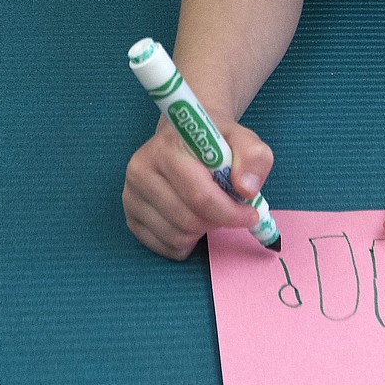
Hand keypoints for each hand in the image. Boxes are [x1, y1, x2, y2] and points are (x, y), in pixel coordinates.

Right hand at [122, 116, 273, 259]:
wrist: (185, 137)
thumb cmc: (215, 141)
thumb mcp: (243, 139)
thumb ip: (254, 157)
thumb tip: (247, 189)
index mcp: (168, 146)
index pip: (199, 195)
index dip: (229, 211)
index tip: (251, 214)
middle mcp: (141, 169)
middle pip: (187, 220)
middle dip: (217, 222)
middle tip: (230, 211)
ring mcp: (131, 194)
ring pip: (176, 237)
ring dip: (202, 232)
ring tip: (208, 210)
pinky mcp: (130, 216)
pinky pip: (164, 247)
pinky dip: (186, 242)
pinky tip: (192, 220)